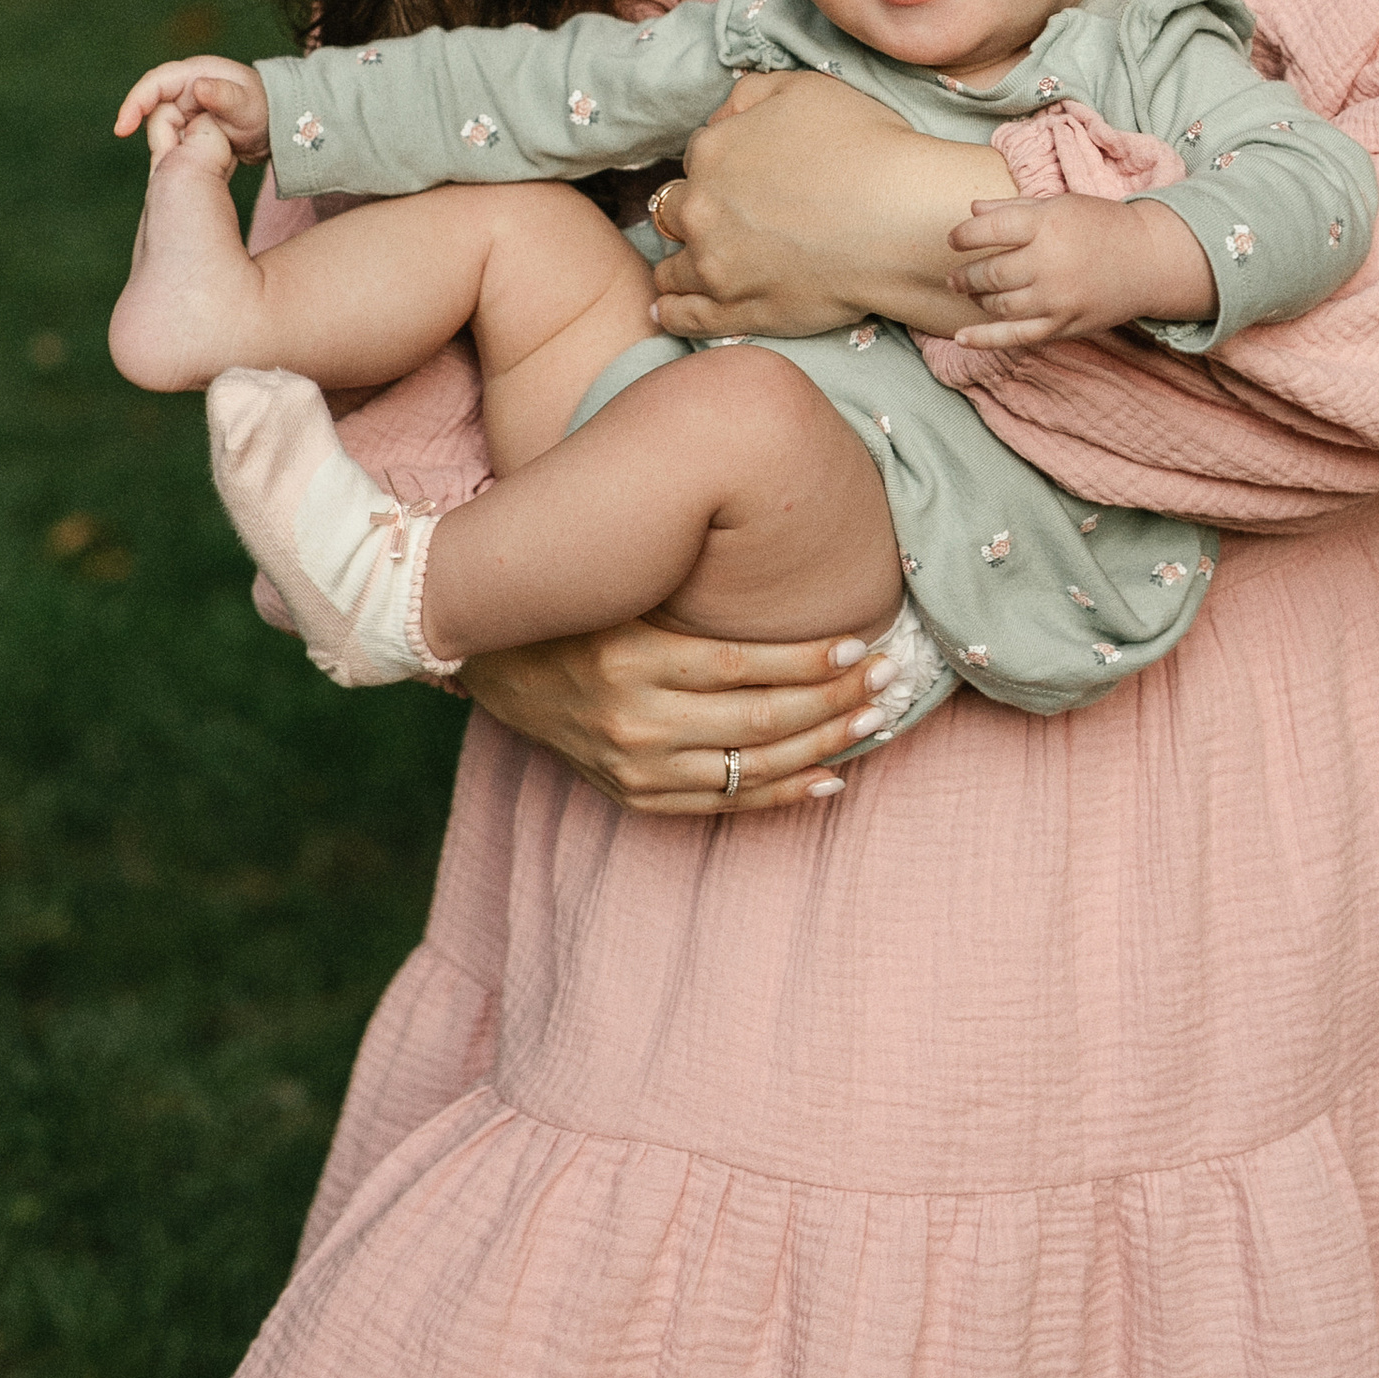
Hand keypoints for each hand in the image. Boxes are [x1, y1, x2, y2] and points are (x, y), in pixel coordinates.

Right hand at [112, 56, 271, 163]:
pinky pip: (173, 139)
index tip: (122, 130)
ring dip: (175, 145)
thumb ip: (223, 96)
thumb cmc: (265, 109)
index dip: (134, 104)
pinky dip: (179, 151)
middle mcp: (186, 87)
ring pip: (163, 130)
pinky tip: (197, 160)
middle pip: (155, 112)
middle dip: (163, 135)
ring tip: (207, 154)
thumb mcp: (245, 104)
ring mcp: (186, 107)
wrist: (278, 127)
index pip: (153, 84)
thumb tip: (198, 87)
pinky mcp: (189, 125)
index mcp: (195, 73)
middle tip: (181, 154)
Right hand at [458, 615, 893, 811]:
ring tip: (873, 722)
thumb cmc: (572, 605)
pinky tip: (828, 779)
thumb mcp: (624, 588)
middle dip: (833, 702)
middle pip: (758, 720)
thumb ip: (694, 594)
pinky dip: (780, 795)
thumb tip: (788, 573)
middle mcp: (633, 721)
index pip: (743, 667)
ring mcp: (632, 767)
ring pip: (749, 767)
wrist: (489, 660)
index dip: (808, 661)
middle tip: (889, 680)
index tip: (861, 644)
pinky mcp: (632, 795)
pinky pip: (721, 805)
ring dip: (822, 747)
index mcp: (631, 661)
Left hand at [649, 71, 1005, 339]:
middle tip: (723, 221)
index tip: (742, 179)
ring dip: (679, 263)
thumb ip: (750, 94)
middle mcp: (700, 210)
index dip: (721, 167)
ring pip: (671, 268)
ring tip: (694, 267)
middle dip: (695, 214)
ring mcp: (714, 266)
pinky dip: (671, 311)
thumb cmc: (865, 147)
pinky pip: (682, 318)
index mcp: (713, 153)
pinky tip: (670, 308)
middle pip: (676, 213)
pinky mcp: (734, 313)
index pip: (698, 158)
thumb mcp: (805, 88)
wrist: (900, 219)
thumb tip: (723, 115)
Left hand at [944, 192, 1214, 349]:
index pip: (989, 230)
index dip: (963, 236)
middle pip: (990, 273)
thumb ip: (1013, 208)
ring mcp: (1056, 299)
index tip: (954, 239)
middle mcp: (1049, 263)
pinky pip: (1015, 337)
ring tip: (972, 293)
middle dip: (965, 275)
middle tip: (956, 276)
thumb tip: (971, 210)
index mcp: (1047, 225)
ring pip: (999, 305)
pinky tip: (961, 337)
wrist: (1150, 260)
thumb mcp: (1060, 205)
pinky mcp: (1063, 325)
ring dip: (977, 299)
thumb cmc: (1102, 226)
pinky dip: (984, 339)